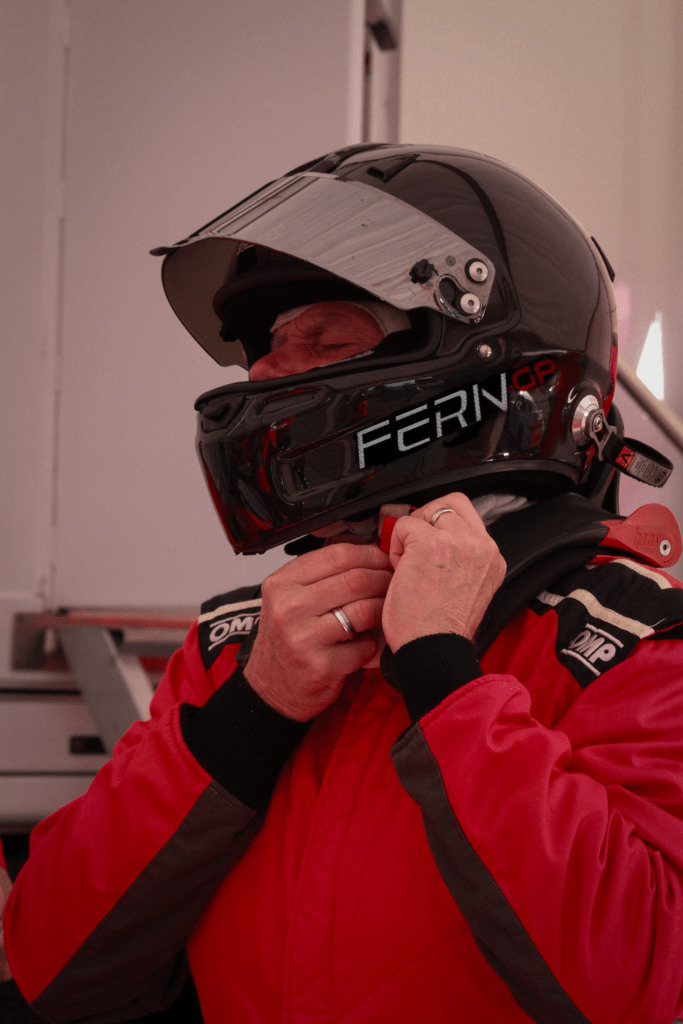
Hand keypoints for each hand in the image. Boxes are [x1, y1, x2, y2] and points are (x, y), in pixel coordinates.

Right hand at [244, 543, 392, 719]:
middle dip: (383, 579)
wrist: (271, 687)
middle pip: (355, 579)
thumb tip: (367, 552)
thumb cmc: (287, 639)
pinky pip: (364, 645)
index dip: (370, 554)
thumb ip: (319, 575)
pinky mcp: (320, 665)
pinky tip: (367, 642)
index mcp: (282, 583)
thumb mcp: (289, 598)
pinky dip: (373, 643)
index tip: (383, 559)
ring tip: (385, 611)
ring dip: (383, 609)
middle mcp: (288, 607)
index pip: (337, 555)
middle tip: (393, 584)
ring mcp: (303, 638)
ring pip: (364, 609)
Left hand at [382, 492, 505, 651]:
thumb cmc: (441, 632)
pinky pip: (404, 526)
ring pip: (429, 510)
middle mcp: (481, 547)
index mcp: (492, 559)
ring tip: (409, 565)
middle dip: (428, 520)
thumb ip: (461, 561)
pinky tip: (401, 572)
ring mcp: (459, 542)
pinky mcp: (431, 543)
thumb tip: (436, 541)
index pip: (469, 518)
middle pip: (452, 503)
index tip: (429, 547)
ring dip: (413, 533)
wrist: (435, 650)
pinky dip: (395, 546)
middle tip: (415, 547)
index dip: (442, 526)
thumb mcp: (466, 590)